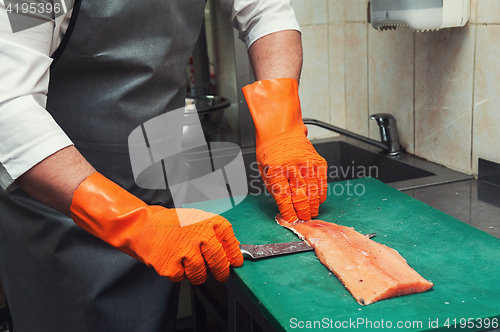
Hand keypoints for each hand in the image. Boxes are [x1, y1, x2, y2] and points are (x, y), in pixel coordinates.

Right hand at [70, 173, 242, 284]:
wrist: (141, 226)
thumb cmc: (169, 224)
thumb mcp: (195, 220)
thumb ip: (213, 234)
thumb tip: (231, 253)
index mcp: (206, 221)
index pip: (229, 239)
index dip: (234, 253)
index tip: (236, 262)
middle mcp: (198, 234)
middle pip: (219, 262)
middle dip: (221, 272)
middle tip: (221, 275)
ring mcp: (185, 251)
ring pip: (200, 274)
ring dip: (197, 273)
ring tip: (186, 262)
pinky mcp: (171, 266)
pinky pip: (182, 278)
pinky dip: (178, 274)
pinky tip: (172, 260)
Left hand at [242, 78, 327, 222]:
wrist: (281, 130)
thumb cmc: (270, 150)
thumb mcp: (264, 170)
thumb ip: (275, 189)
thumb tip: (285, 207)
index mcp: (275, 171)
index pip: (284, 198)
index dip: (289, 212)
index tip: (291, 219)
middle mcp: (292, 167)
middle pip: (301, 196)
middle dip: (303, 211)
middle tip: (304, 219)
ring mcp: (307, 164)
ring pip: (313, 191)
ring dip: (314, 205)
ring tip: (312, 213)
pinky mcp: (317, 161)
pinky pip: (322, 181)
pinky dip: (321, 193)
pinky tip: (318, 200)